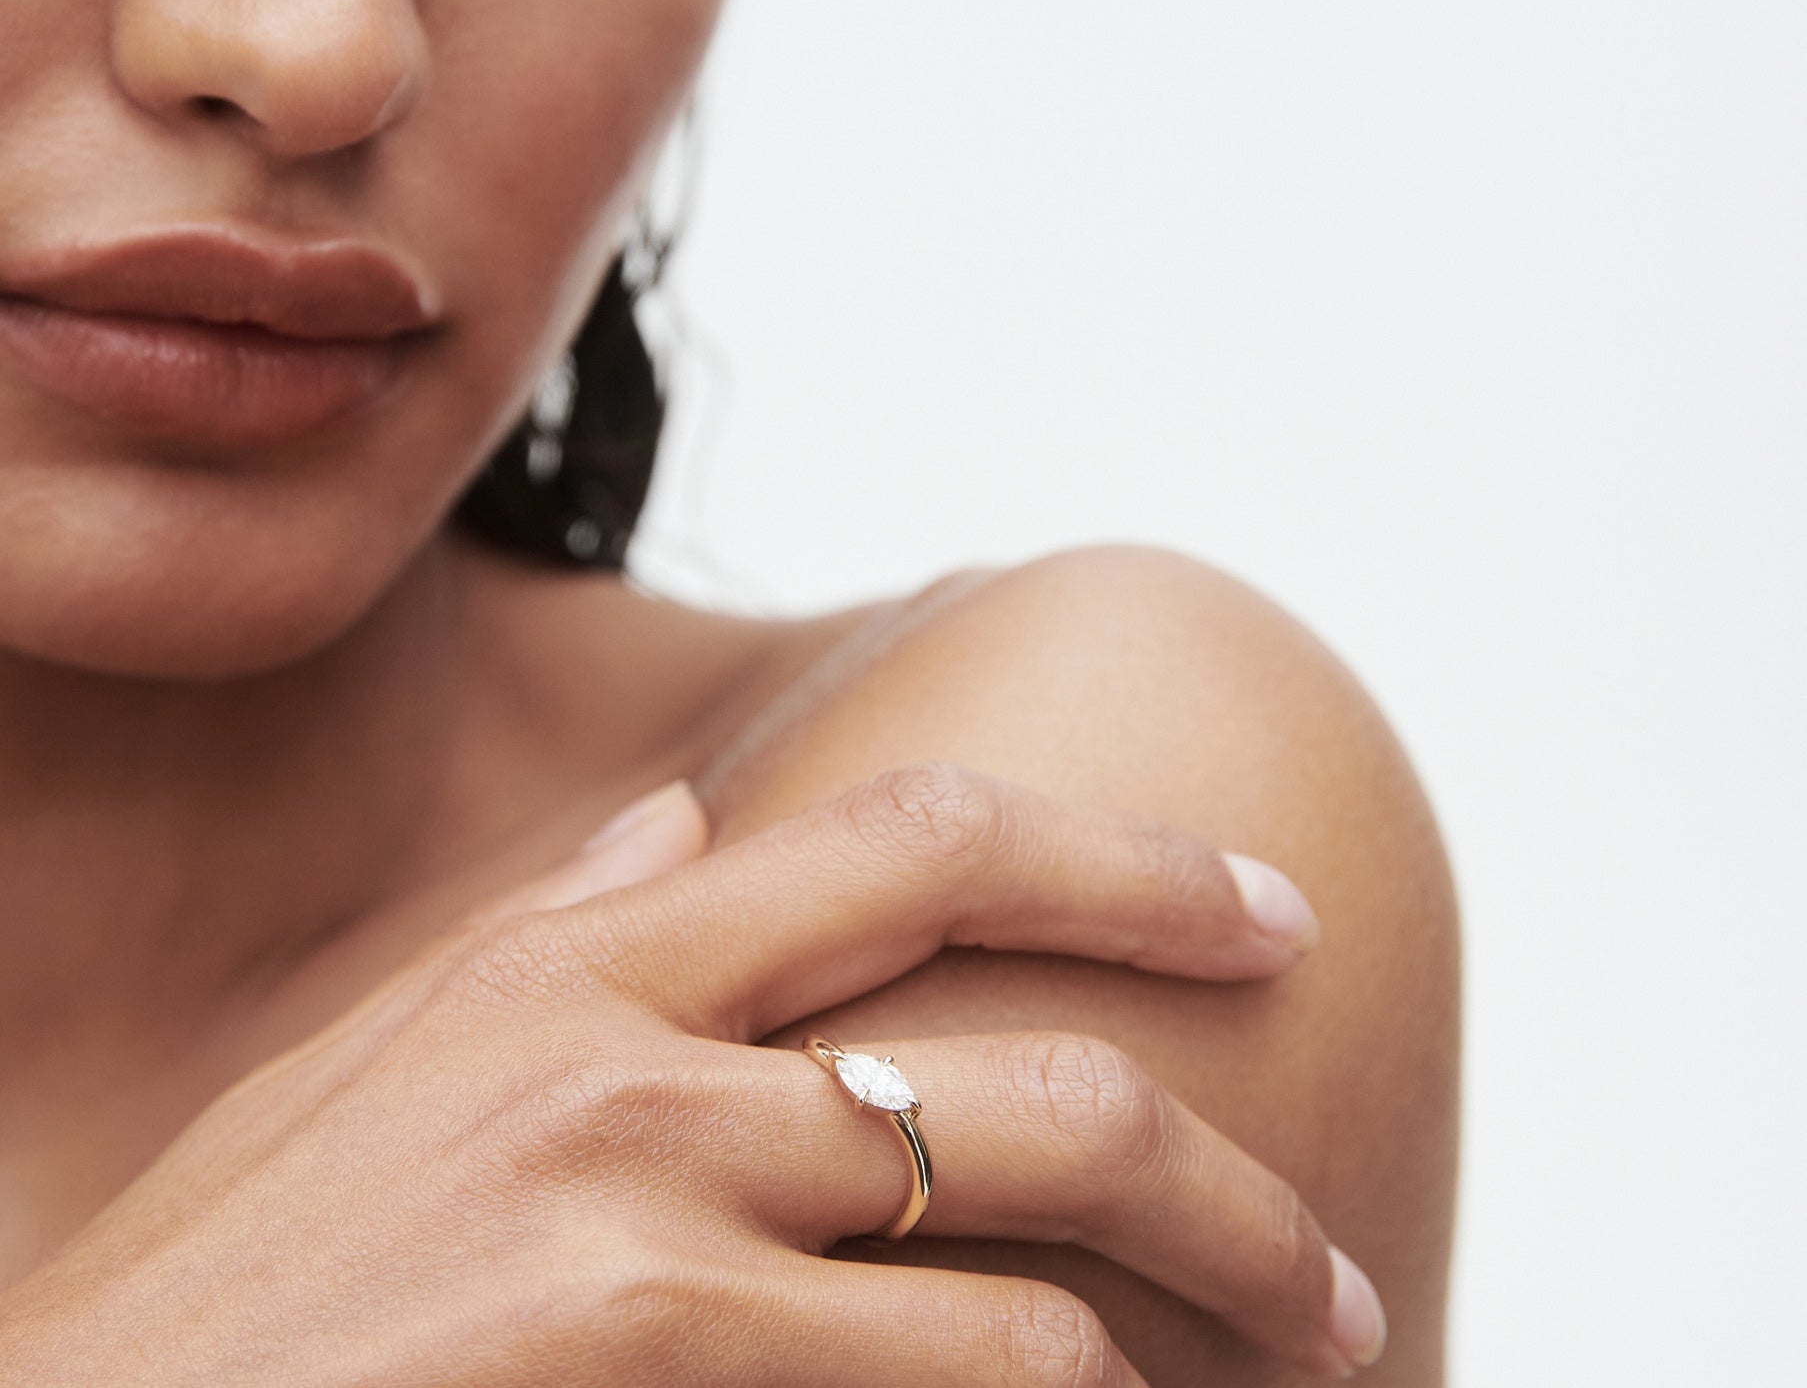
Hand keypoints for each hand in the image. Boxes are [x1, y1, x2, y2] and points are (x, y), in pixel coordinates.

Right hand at [0, 764, 1384, 1385]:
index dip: (1127, 858)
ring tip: (1241, 1383)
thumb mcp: (375, 1055)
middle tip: (1329, 1255)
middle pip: (1034, 1072)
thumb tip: (682, 825)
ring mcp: (645, 1219)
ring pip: (1021, 1275)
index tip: (1265, 903)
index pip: (923, 838)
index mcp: (588, 953)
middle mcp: (639, 1058)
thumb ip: (551, 928)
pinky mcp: (642, 1364)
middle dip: (1224, 1157)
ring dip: (1159, 1340)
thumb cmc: (231, 1283)